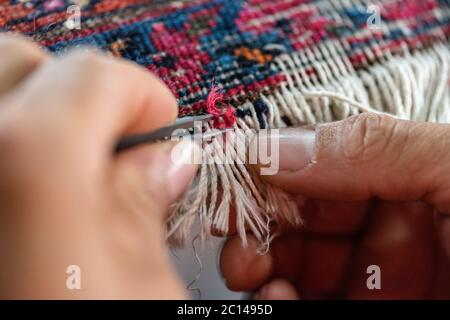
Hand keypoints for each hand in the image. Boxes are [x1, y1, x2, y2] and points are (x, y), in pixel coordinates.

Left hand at [0, 35, 197, 298]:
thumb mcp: (145, 293)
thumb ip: (147, 209)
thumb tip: (161, 161)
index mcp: (30, 171)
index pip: (93, 75)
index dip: (142, 97)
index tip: (162, 133)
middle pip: (25, 64)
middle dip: (83, 98)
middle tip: (115, 154)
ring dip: (40, 117)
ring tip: (73, 178)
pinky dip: (12, 148)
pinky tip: (35, 202)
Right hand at [220, 113, 449, 298]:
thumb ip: (371, 149)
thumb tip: (275, 147)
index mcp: (407, 179)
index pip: (323, 170)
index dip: (274, 173)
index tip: (234, 182)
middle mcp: (390, 230)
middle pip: (303, 220)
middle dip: (259, 223)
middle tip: (234, 232)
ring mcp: (380, 281)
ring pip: (298, 266)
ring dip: (261, 265)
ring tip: (250, 270)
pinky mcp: (369, 315)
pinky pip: (312, 306)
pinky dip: (281, 301)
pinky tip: (275, 297)